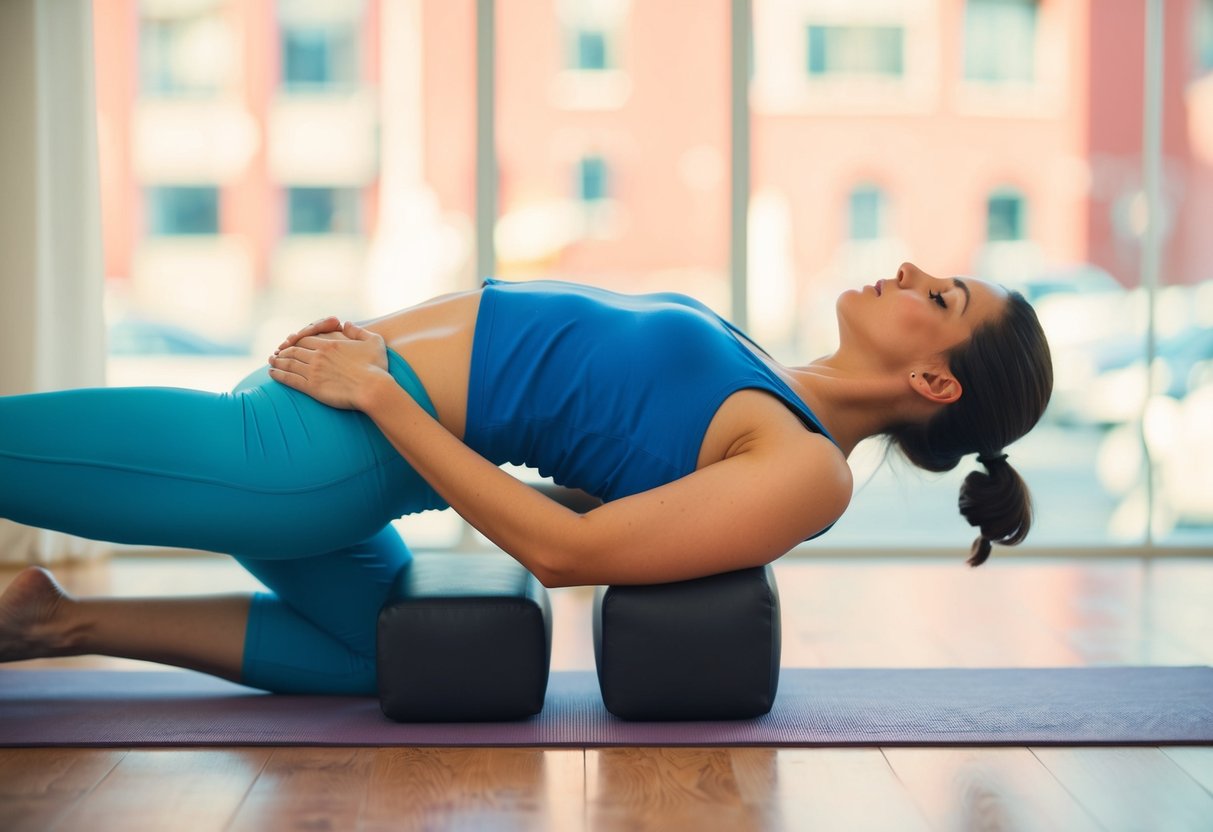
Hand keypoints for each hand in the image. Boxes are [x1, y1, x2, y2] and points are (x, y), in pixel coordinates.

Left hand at [267, 321, 389, 410]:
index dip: (296, 340)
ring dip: (278, 361)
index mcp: (330, 344)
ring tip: (271, 361)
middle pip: (294, 350)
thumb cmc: (376, 366)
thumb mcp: (373, 341)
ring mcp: (314, 371)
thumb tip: (346, 323)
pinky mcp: (312, 387)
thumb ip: (358, 331)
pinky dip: (279, 375)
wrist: (373, 389)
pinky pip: (290, 379)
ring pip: (289, 363)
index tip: (290, 343)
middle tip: (276, 352)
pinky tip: (272, 374)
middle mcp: (318, 355)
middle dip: (284, 350)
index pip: (306, 339)